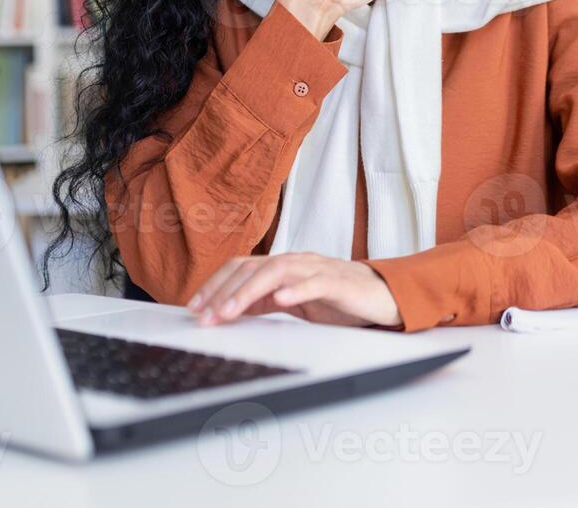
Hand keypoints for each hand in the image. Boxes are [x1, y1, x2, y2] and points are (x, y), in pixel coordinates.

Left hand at [187, 254, 403, 328]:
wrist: (382, 295)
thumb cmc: (339, 299)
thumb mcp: (294, 301)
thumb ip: (266, 301)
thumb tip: (230, 310)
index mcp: (284, 267)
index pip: (241, 267)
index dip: (215, 284)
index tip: (195, 308)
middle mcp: (297, 262)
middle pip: (253, 267)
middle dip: (223, 291)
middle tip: (205, 316)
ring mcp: (317, 270)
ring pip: (277, 271)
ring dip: (248, 291)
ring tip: (229, 311)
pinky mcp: (338, 283)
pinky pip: (315, 283)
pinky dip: (297, 290)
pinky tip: (281, 299)